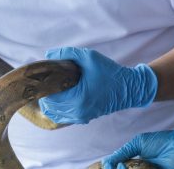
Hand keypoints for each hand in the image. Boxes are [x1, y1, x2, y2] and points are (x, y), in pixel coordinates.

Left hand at [38, 47, 156, 123]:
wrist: (130, 88)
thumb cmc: (110, 72)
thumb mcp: (88, 57)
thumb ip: (66, 54)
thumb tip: (47, 55)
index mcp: (78, 99)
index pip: (49, 98)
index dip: (43, 87)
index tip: (43, 77)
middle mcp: (78, 112)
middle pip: (49, 107)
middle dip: (45, 94)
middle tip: (47, 81)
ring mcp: (81, 118)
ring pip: (55, 114)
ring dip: (50, 102)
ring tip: (53, 88)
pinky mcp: (85, 118)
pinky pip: (64, 117)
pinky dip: (58, 108)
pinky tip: (60, 96)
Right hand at [101, 121, 173, 168]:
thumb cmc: (162, 142)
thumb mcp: (137, 144)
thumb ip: (121, 153)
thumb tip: (106, 162)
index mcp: (135, 161)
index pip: (119, 166)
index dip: (112, 167)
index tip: (108, 166)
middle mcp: (140, 168)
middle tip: (120, 166)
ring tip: (125, 167)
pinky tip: (141, 167)